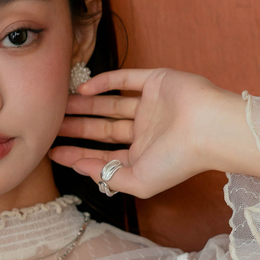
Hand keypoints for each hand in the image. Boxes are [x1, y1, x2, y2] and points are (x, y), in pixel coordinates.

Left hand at [49, 67, 259, 197]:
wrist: (209, 129)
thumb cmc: (178, 161)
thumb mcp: (139, 181)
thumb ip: (109, 177)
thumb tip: (81, 168)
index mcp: (142, 156)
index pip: (103, 155)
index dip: (77, 154)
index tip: (52, 152)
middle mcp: (144, 131)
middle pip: (102, 129)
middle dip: (76, 128)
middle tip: (50, 124)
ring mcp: (149, 105)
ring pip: (109, 104)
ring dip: (85, 105)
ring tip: (59, 105)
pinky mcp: (155, 81)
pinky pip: (124, 78)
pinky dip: (104, 81)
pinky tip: (83, 88)